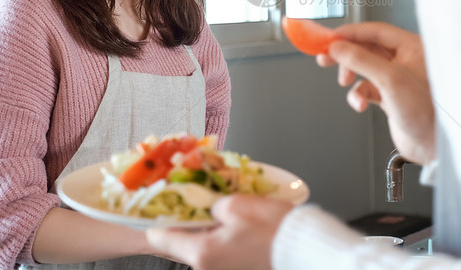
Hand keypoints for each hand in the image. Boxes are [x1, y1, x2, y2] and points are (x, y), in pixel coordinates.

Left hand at [145, 195, 293, 268]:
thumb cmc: (274, 231)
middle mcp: (207, 268)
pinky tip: (238, 224)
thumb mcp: (238, 204)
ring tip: (224, 209)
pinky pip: (219, 251)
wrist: (304, 250)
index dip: (156, 216)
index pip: (159, 237)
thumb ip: (211, 204)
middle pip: (182, 240)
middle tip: (197, 198)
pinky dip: (223, 236)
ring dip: (209, 227)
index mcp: (202, 253)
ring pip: (202, 244)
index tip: (156, 203)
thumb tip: (208, 207)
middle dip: (189, 218)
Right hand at [316, 22, 434, 165]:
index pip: (374, 31)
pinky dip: (358, 95)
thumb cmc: (426, 111)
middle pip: (366, 47)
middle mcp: (406, 59)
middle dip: (346, 55)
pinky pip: (367, 88)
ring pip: (364, 68)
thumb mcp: (389, 79)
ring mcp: (398, 78)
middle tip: (325, 57)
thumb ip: (361, 59)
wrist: (435, 145)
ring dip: (351, 77)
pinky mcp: (391, 96)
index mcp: (411, 46)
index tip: (327, 39)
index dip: (349, 33)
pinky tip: (360, 104)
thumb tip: (338, 47)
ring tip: (344, 82)